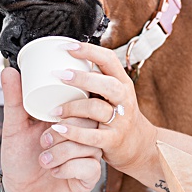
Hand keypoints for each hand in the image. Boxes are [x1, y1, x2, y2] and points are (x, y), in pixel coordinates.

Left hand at [0, 66, 102, 191]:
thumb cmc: (20, 159)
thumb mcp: (14, 127)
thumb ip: (13, 100)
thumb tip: (7, 69)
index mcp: (71, 117)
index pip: (84, 101)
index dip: (73, 104)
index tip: (52, 116)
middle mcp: (84, 134)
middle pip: (89, 121)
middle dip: (62, 132)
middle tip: (43, 142)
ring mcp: (90, 154)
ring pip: (88, 143)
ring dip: (60, 152)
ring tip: (43, 159)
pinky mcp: (90, 175)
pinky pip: (88, 165)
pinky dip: (66, 168)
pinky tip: (54, 172)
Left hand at [43, 42, 159, 185]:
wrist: (137, 144)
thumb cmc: (116, 113)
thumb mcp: (111, 93)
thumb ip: (94, 80)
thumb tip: (64, 59)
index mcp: (121, 82)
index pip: (109, 60)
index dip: (89, 51)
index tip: (66, 47)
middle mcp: (124, 98)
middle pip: (107, 84)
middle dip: (82, 78)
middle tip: (59, 75)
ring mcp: (121, 120)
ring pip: (97, 109)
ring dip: (72, 107)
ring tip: (54, 110)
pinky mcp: (113, 140)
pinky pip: (93, 136)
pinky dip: (74, 132)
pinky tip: (59, 129)